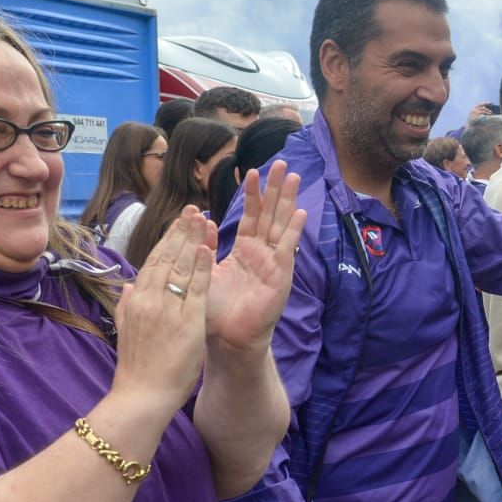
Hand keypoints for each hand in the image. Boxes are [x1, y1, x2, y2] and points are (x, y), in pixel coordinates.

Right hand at [112, 209, 210, 415]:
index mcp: (136, 300)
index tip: (178, 222)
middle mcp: (149, 299)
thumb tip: (128, 287)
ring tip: (204, 218)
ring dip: (192, 239)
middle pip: (167, 257)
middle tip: (194, 209)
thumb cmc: (136, 369)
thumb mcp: (125, 331)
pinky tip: (208, 248)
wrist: (141, 396)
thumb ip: (127, 307)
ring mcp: (167, 309)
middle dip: (181, 231)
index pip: (154, 261)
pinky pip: (195, 288)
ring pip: (181, 266)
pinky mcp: (186, 321)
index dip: (168, 239)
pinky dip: (201, 267)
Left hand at [206, 162, 304, 353]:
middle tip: (281, 162)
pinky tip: (301, 211)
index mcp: (244, 251)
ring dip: (287, 200)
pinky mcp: (280, 275)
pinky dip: (294, 230)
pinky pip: (287, 248)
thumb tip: (201, 219)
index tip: (250, 171)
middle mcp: (262, 254)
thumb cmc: (216, 311)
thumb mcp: (204, 271)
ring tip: (293, 176)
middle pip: (271, 214)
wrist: (226, 339)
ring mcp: (273, 263)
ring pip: (281, 224)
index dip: (252, 194)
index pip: (250, 216)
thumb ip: (204, 246)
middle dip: (275, 188)